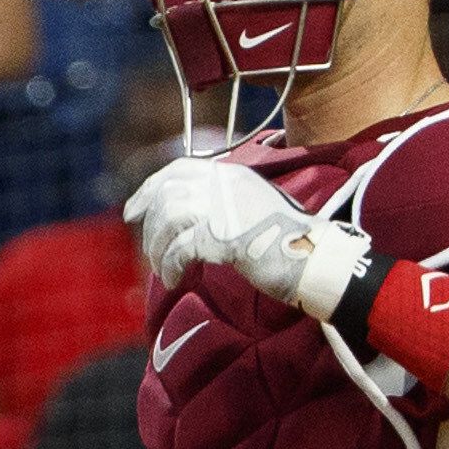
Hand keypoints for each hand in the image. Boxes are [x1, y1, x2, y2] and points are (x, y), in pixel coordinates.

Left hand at [127, 154, 371, 318]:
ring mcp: (225, 208)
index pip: (179, 169)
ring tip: (165, 270)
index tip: (132, 211)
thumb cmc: (285, 241)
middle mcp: (227, 185)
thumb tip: (181, 219)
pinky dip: (172, 266)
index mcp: (233, 176)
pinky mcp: (224, 236)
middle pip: (167, 196)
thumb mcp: (250, 210)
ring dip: (159, 249)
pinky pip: (180, 249)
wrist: (315, 258)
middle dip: (151, 227)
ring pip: (169, 220)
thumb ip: (221, 205)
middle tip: (151, 253)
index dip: (149, 189)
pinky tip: (176, 279)